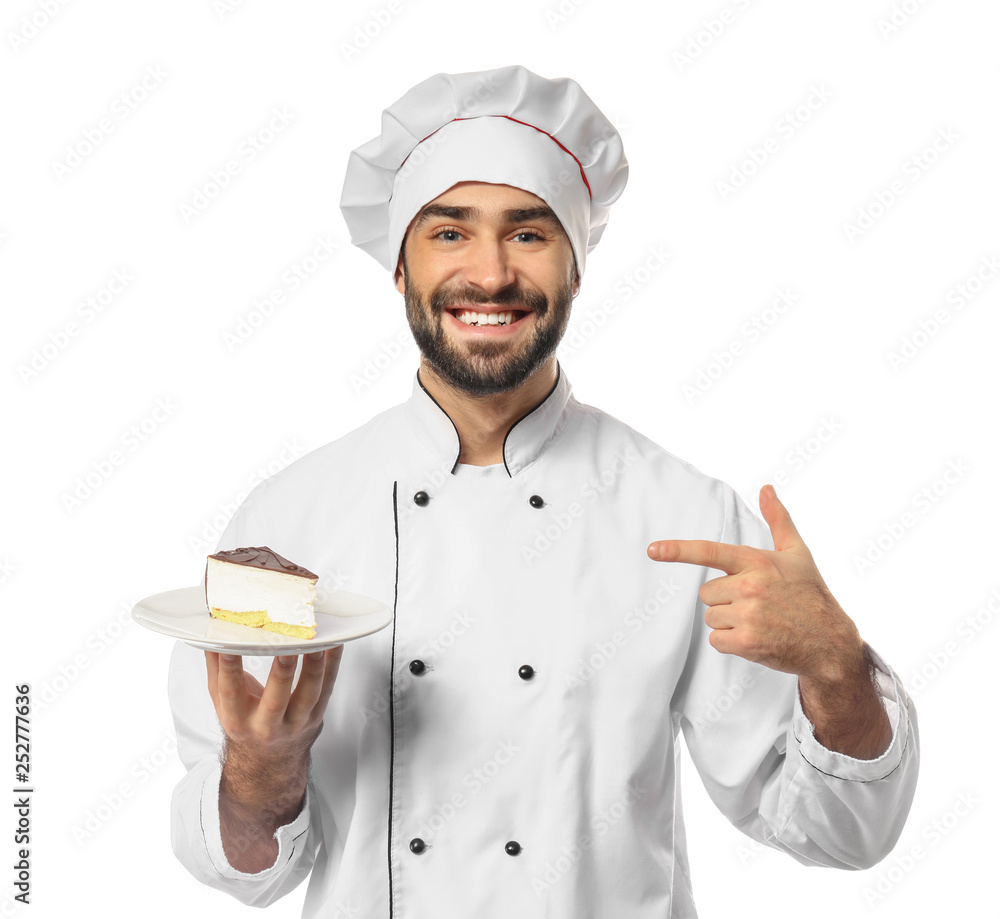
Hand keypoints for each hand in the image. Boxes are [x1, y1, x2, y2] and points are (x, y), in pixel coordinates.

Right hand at [205, 647, 342, 870]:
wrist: (268, 761)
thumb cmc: (244, 721)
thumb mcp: (222, 701)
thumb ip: (217, 667)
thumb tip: (209, 630)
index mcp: (237, 719)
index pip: (231, 691)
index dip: (230, 667)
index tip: (231, 644)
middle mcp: (266, 725)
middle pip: (275, 699)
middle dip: (282, 672)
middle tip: (287, 645)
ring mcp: (295, 723)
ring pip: (308, 694)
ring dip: (314, 667)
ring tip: (318, 642)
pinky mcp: (316, 715)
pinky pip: (327, 687)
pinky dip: (333, 664)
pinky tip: (335, 644)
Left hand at [647, 484, 863, 682]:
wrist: (831, 642)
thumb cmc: (810, 594)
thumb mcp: (797, 552)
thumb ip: (777, 519)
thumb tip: (766, 488)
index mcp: (756, 561)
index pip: (709, 552)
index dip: (678, 550)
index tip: (653, 550)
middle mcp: (750, 586)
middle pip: (706, 592)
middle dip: (725, 599)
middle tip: (757, 604)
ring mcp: (748, 615)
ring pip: (711, 616)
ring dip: (729, 622)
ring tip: (760, 622)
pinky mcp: (747, 642)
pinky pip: (716, 640)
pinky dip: (731, 643)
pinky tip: (757, 639)